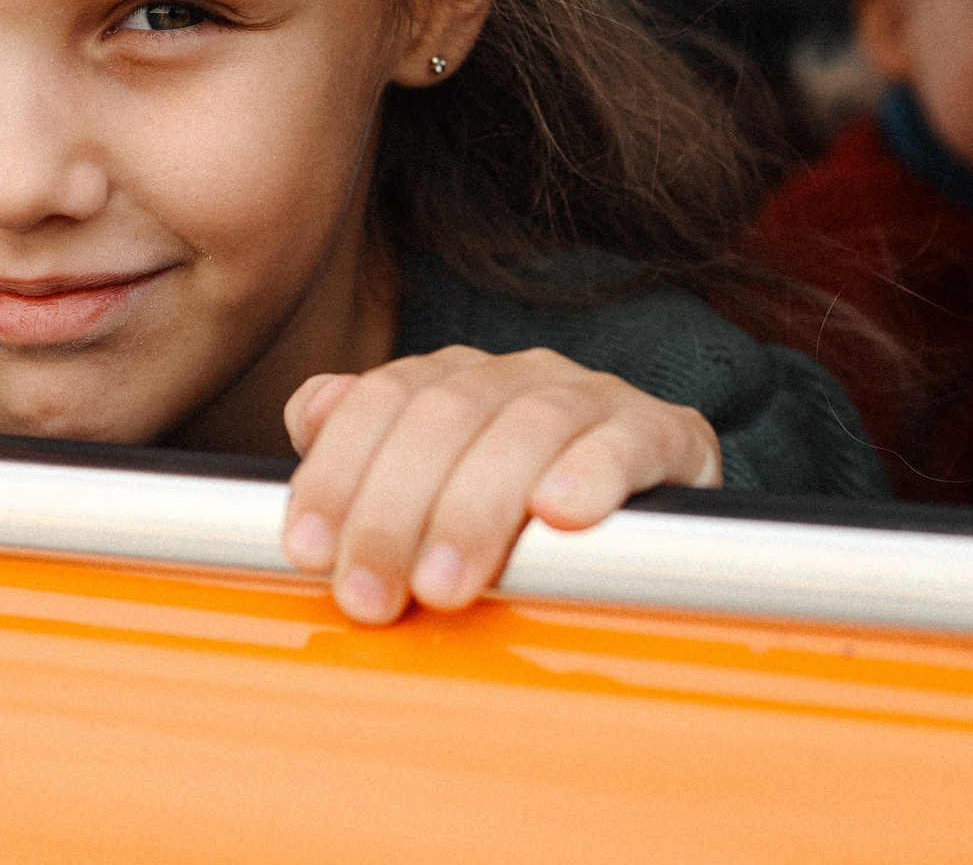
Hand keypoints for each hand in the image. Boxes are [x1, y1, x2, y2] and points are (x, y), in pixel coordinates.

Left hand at [278, 345, 719, 624]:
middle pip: (443, 418)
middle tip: (371, 595)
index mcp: (456, 380)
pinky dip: (592, 472)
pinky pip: (627, 441)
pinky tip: (561, 514)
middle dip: (394, 512)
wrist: (655, 517)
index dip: (337, 471)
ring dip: (475, 510)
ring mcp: (593, 398)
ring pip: (525, 428)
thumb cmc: (523, 517)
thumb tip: (308, 416)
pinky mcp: (665, 434)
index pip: (382, 400)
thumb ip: (365, 452)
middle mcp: (519, 376)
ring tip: (444, 585)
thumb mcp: (434, 489)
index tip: (308, 549)